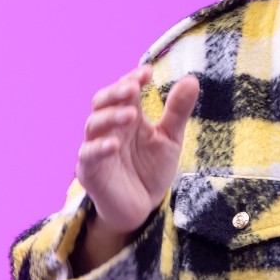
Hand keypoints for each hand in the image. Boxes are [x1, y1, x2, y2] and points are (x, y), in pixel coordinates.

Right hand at [76, 66, 199, 235]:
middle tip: (134, 88)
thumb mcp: (170, 138)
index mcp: (127, 115)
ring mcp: (96, 148)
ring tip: (131, 115)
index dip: (132, 79)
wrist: (142, 207)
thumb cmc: (152, 168)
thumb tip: (192, 79)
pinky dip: (98, 148)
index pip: (124, 90)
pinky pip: (88, 156)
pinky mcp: (89, 172)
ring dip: (111, 117)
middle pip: (102, 101)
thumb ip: (177, 111)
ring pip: (93, 125)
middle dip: (116, 92)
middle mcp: (108, 128)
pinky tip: (114, 145)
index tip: (147, 73)